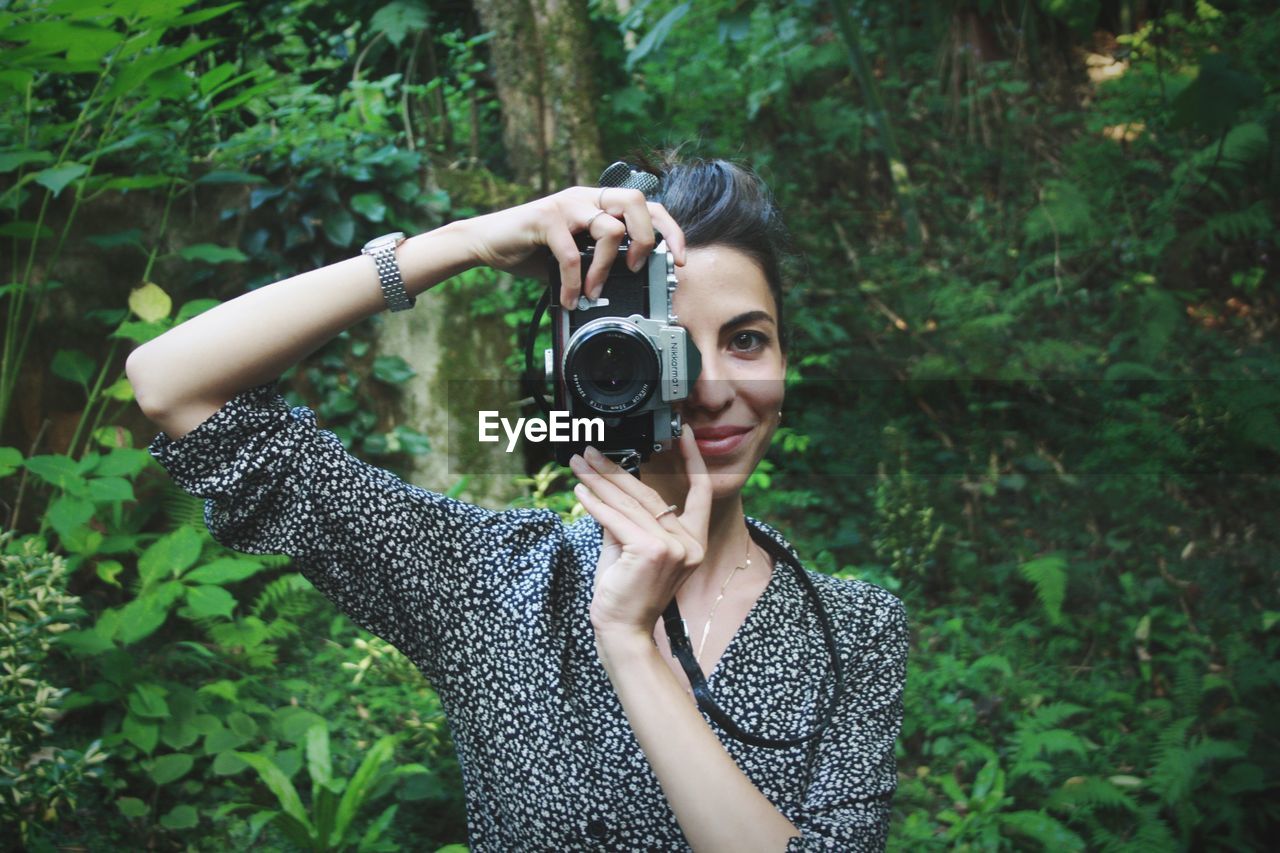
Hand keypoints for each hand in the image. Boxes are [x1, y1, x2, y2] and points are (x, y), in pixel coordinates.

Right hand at [457, 186, 686, 309]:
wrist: (487, 242)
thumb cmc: (532, 249)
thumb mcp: (576, 255)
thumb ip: (600, 262)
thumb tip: (628, 288)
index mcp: (598, 203)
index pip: (647, 205)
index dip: (670, 230)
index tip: (679, 259)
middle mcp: (586, 198)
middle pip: (637, 202)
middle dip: (647, 239)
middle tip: (635, 268)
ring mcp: (566, 205)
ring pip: (609, 228)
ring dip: (607, 268)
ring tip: (595, 292)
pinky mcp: (544, 218)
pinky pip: (572, 254)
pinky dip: (574, 282)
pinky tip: (570, 297)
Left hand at [570, 431, 711, 640]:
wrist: (623, 630)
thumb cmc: (626, 592)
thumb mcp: (631, 548)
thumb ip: (627, 518)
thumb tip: (609, 486)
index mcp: (694, 541)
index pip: (699, 492)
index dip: (692, 460)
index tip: (682, 433)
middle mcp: (689, 543)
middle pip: (650, 494)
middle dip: (617, 470)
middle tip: (592, 453)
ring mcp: (673, 548)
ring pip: (630, 504)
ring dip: (599, 482)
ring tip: (580, 466)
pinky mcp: (650, 551)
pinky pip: (616, 519)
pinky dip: (595, 503)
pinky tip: (581, 492)